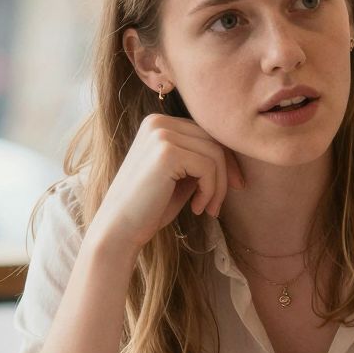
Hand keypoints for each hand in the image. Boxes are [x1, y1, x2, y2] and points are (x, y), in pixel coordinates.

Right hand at [88, 114, 245, 251]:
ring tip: (208, 209)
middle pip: (214, 140)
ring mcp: (161, 134)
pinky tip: (197, 208)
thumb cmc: (149, 208)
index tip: (231, 188)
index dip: (226, 161)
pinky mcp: (167, 152)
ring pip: (215, 154)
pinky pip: (208, 167)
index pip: (206, 133)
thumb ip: (199, 159)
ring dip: (219, 187)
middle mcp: (158, 122)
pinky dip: (210, 191)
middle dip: (226, 174)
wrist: (119, 230)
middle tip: (219, 204)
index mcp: (158, 123)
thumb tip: (234, 155)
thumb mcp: (179, 176)